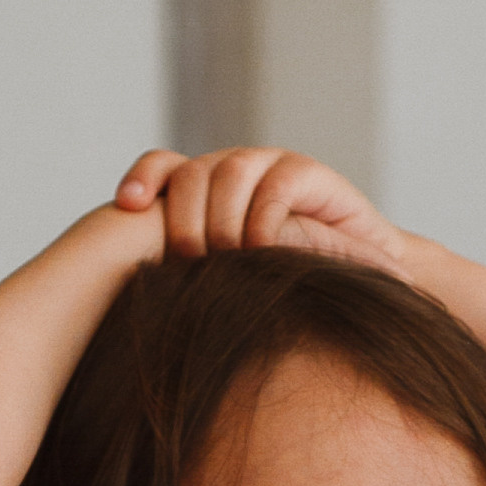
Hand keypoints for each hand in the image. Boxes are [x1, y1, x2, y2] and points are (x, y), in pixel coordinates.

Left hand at [115, 146, 407, 275]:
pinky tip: (264, 249)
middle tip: (189, 260)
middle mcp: (232, 170)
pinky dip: (263, 218)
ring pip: (228, 172)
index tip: (126, 206)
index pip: (163, 167)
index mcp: (204, 191)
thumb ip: (188, 278)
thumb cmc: (283, 288)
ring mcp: (269, 166)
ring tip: (229, 260)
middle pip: (190, 173)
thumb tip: (134, 319)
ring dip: (222, 220)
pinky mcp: (307, 172)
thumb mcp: (227, 282)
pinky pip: (275, 184)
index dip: (143, 180)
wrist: (360, 276)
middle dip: (183, 218)